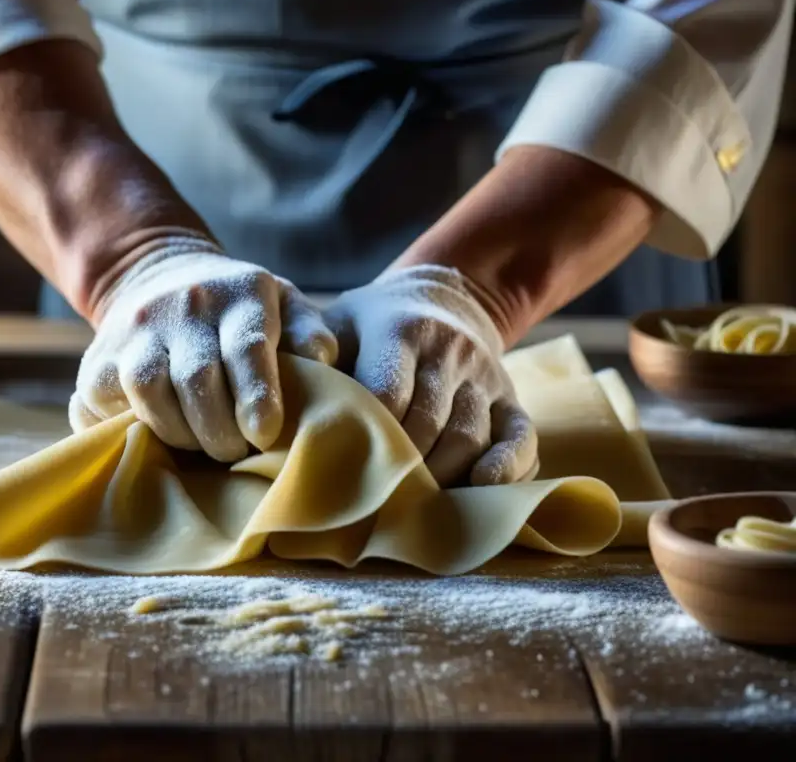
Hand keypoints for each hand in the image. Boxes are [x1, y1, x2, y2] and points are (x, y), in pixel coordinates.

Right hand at [70, 234, 337, 460]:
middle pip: (196, 378)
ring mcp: (134, 330)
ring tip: (199, 446)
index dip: (256, 397)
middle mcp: (183, 306)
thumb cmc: (239, 309)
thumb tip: (321, 361)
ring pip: (147, 389)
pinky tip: (152, 438)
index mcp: (239, 294)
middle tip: (236, 453)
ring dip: (178, 432)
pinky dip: (126, 430)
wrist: (158, 276)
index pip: (245, 348)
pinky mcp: (96, 359)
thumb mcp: (285, 304)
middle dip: (220, 430)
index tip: (265, 435)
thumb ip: (310, 333)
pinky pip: (102, 404)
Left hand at [323, 265, 538, 486]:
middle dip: (401, 468)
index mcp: (401, 330)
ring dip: (441, 477)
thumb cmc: (372, 325)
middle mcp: (450, 350)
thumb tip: (284, 404)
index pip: (388, 393)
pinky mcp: (511, 399)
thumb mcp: (338, 322)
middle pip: (430, 423)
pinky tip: (482, 492)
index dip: (368, 437)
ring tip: (410, 508)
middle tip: (371, 504)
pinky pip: (520, 439)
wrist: (442, 297)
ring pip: (470, 437)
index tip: (342, 473)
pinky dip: (507, 471)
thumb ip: (312, 357)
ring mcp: (485, 376)